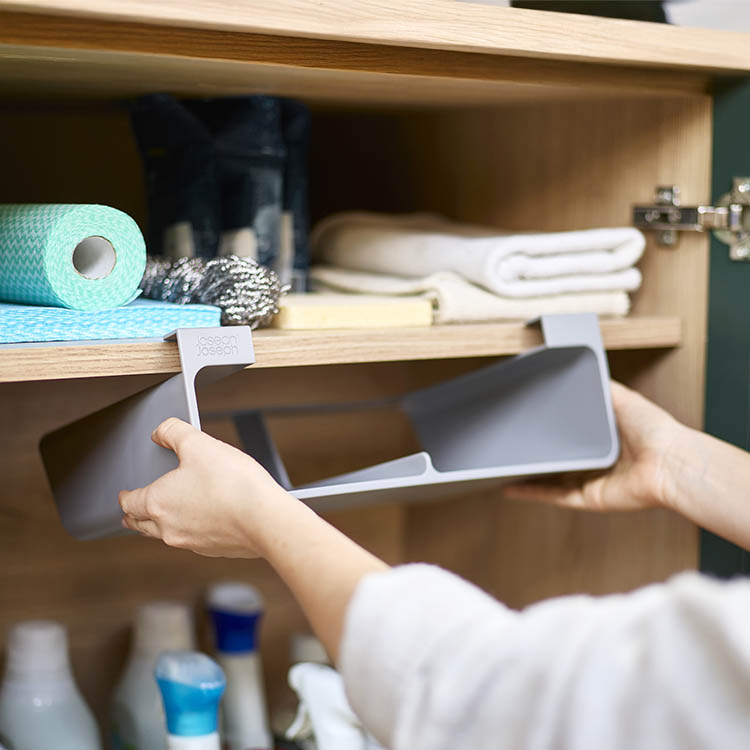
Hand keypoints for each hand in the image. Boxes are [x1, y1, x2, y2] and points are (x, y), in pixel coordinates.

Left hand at [119, 418, 293, 557]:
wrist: (265, 519)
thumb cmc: (232, 484)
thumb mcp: (199, 444)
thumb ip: (174, 432)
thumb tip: (161, 431)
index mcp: (158, 503)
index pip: (128, 503)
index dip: (124, 496)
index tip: (124, 494)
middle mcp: (169, 528)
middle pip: (141, 525)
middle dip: (134, 517)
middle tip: (132, 512)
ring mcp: (191, 542)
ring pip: (165, 536)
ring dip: (159, 526)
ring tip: (163, 517)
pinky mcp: (213, 549)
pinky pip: (191, 540)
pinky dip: (188, 529)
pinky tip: (201, 519)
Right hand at [504, 381, 682, 511]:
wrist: (670, 463)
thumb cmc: (656, 431)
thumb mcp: (623, 397)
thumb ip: (601, 386)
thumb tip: (584, 367)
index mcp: (604, 438)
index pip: (570, 432)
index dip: (549, 427)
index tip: (528, 419)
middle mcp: (596, 460)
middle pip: (559, 457)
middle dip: (535, 452)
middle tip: (509, 443)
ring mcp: (591, 480)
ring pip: (551, 479)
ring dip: (527, 475)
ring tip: (501, 466)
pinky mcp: (588, 498)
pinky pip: (554, 496)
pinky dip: (531, 493)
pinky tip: (510, 487)